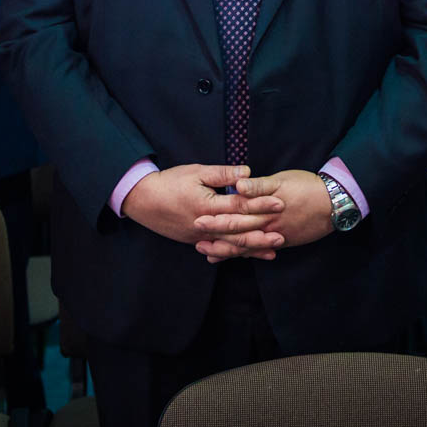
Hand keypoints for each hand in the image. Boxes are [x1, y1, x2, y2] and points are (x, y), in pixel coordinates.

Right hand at [120, 163, 284, 252]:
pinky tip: (250, 255)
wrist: (142, 200)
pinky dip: (236, 252)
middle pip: (239, 230)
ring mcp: (200, 236)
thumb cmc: (170, 182)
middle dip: (263, 231)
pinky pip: (219, 249)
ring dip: (253, 248)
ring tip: (274, 249)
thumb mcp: (196, 172)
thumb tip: (247, 172)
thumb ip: (222, 174)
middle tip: (284, 232)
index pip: (240, 206)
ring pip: (231, 244)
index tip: (280, 202)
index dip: (261, 204)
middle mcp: (205, 224)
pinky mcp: (195, 240)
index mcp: (207, 205)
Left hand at [192, 170, 334, 263]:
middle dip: (217, 241)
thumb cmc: (307, 186)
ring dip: (229, 252)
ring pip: (248, 247)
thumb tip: (239, 186)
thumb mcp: (282, 180)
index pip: (235, 217)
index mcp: (264, 209)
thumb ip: (259, 185)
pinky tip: (238, 256)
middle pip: (238, 236)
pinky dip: (248, 254)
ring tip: (210, 256)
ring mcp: (276, 236)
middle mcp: (268, 226)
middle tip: (197, 245)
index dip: (216, 221)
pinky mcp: (284, 241)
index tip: (198, 222)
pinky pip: (262, 250)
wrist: (334, 203)